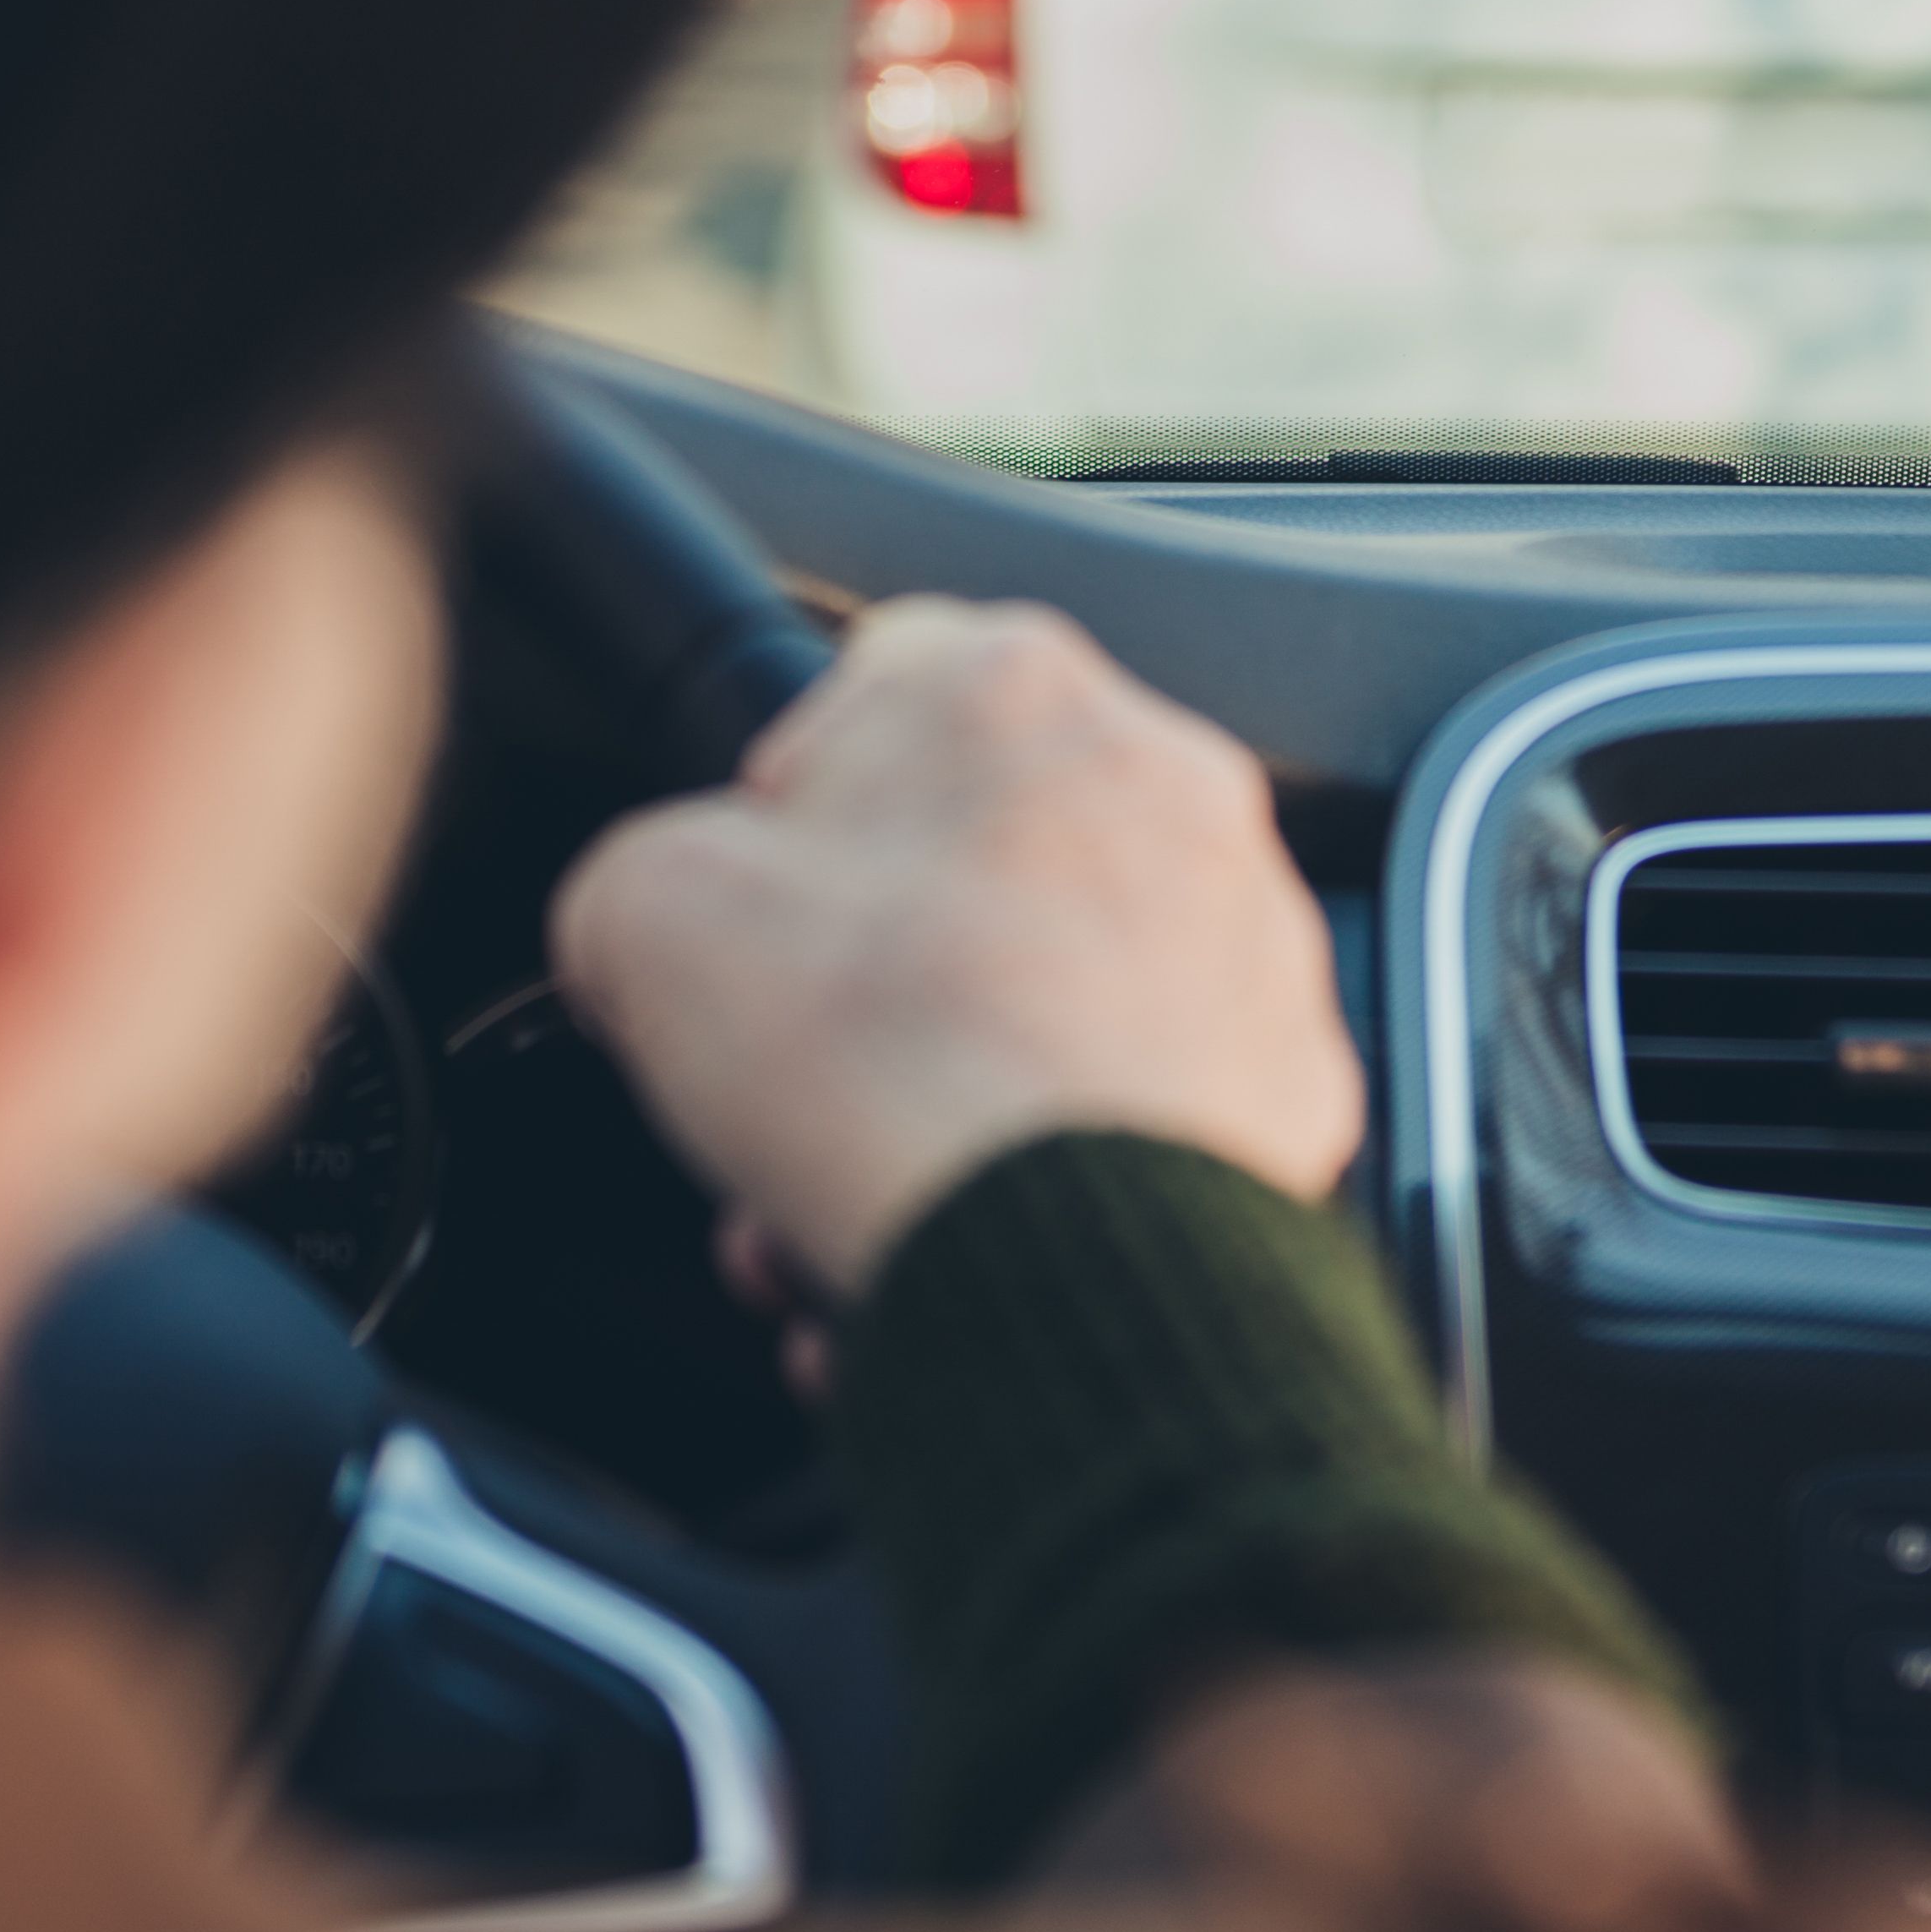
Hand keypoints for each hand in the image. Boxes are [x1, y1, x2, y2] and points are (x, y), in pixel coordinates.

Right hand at [548, 600, 1362, 1302]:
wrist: (1054, 1249)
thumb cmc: (879, 1053)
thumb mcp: (641, 910)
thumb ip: (642, 877)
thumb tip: (659, 927)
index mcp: (1008, 685)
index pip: (873, 682)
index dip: (783, 805)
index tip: (752, 904)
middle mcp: (1159, 779)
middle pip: (968, 858)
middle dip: (869, 974)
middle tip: (794, 1068)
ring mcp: (1244, 927)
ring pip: (1051, 992)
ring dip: (944, 1081)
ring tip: (847, 1185)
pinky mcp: (1289, 1073)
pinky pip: (1136, 1104)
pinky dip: (1046, 1165)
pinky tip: (949, 1230)